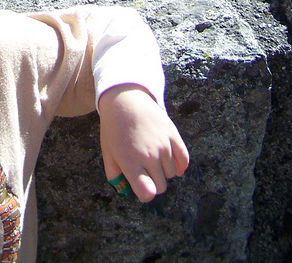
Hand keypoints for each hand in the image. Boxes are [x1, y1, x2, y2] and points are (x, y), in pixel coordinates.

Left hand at [97, 83, 188, 201]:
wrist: (125, 98)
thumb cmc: (114, 127)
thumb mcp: (108, 151)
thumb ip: (114, 174)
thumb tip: (125, 191)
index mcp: (130, 162)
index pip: (147, 193)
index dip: (145, 194)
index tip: (142, 187)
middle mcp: (149, 156)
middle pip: (161, 186)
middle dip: (153, 182)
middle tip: (145, 170)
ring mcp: (163, 145)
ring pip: (171, 174)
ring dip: (163, 170)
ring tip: (152, 156)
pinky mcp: (173, 135)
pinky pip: (184, 160)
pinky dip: (180, 165)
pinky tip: (172, 161)